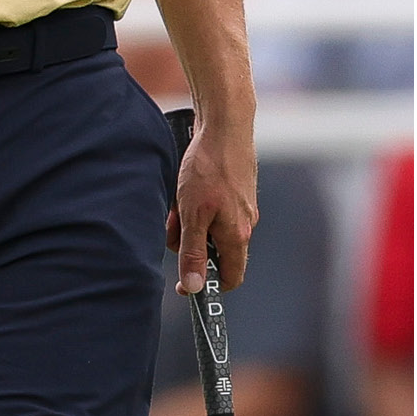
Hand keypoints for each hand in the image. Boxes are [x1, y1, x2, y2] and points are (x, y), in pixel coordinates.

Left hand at [168, 114, 258, 293]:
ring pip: (207, 228)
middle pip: (213, 251)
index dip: (209, 284)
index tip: (184, 286)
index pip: (231, 276)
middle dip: (189, 244)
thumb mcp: (193, 215)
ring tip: (176, 202)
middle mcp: (244, 224)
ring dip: (187, 222)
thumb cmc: (208, 170)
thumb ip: (194, 252)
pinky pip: (208, 210)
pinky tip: (182, 190)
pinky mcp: (232, 192)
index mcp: (238, 235)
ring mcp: (239, 207)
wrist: (224, 129)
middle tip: (172, 225)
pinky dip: (191, 206)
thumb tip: (194, 286)